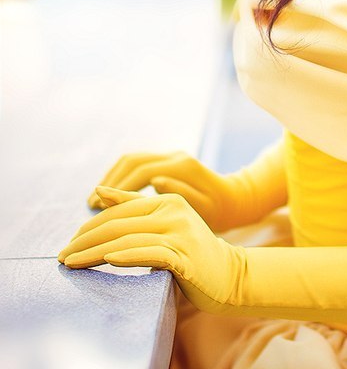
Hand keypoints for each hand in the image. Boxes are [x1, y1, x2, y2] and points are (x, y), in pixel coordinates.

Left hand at [59, 186, 244, 313]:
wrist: (230, 276)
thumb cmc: (192, 253)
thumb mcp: (164, 224)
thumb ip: (133, 207)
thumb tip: (99, 192)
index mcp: (166, 201)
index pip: (118, 211)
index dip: (89, 227)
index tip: (68, 244)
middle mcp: (173, 211)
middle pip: (118, 224)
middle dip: (84, 241)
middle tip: (61, 257)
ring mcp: (180, 232)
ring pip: (127, 239)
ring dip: (93, 252)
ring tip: (71, 264)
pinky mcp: (185, 255)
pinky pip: (149, 253)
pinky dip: (126, 256)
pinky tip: (108, 261)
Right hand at [87, 152, 238, 232]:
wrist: (235, 200)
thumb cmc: (221, 212)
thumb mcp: (206, 209)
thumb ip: (181, 194)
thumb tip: (156, 180)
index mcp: (183, 166)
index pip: (142, 172)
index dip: (118, 189)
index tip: (99, 208)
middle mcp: (174, 155)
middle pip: (132, 161)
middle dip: (109, 182)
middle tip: (90, 206)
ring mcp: (170, 156)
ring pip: (132, 159)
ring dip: (111, 178)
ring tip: (94, 202)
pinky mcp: (167, 161)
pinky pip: (137, 164)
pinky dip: (120, 177)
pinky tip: (110, 196)